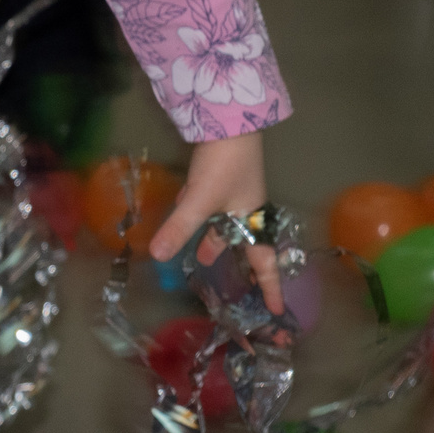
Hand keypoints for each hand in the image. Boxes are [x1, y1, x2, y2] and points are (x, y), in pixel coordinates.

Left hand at [152, 130, 280, 312]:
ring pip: (228, 224)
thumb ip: (179, 228)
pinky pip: (215, 205)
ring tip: (204, 254)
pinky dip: (205, 216)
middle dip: (239, 262)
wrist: (229, 123)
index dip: (269, 286)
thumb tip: (158, 257)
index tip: (275, 310)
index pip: (264, 262)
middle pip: (245, 243)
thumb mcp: (199, 201)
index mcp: (252, 221)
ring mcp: (236, 192)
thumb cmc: (223, 166)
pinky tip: (187, 213)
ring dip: (217, 239)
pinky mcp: (221, 177)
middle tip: (234, 280)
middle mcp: (248, 209)